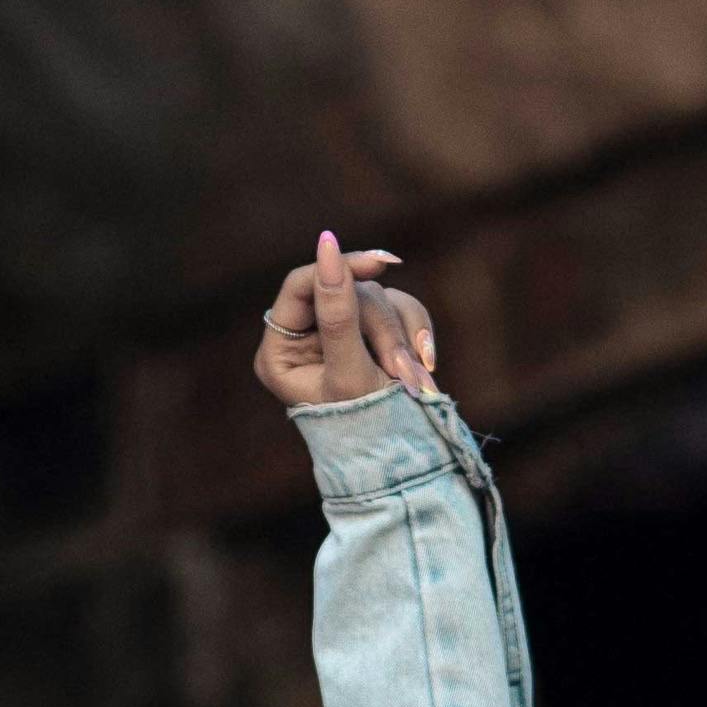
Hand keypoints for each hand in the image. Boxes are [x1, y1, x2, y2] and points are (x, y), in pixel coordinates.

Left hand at [255, 227, 437, 412]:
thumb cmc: (368, 428)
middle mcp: (305, 339)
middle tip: (400, 368)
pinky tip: (426, 364)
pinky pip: (400, 308)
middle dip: (381, 328)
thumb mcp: (351, 371)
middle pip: (346, 291)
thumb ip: (338, 312)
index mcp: (280, 352)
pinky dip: (416, 332)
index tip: (380, 264)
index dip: (339, 268)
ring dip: (402, 335)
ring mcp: (341, 335)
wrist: (407, 462)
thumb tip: (327, 244)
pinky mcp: (372, 334)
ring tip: (414, 378)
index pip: (302, 285)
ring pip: (378, 297)